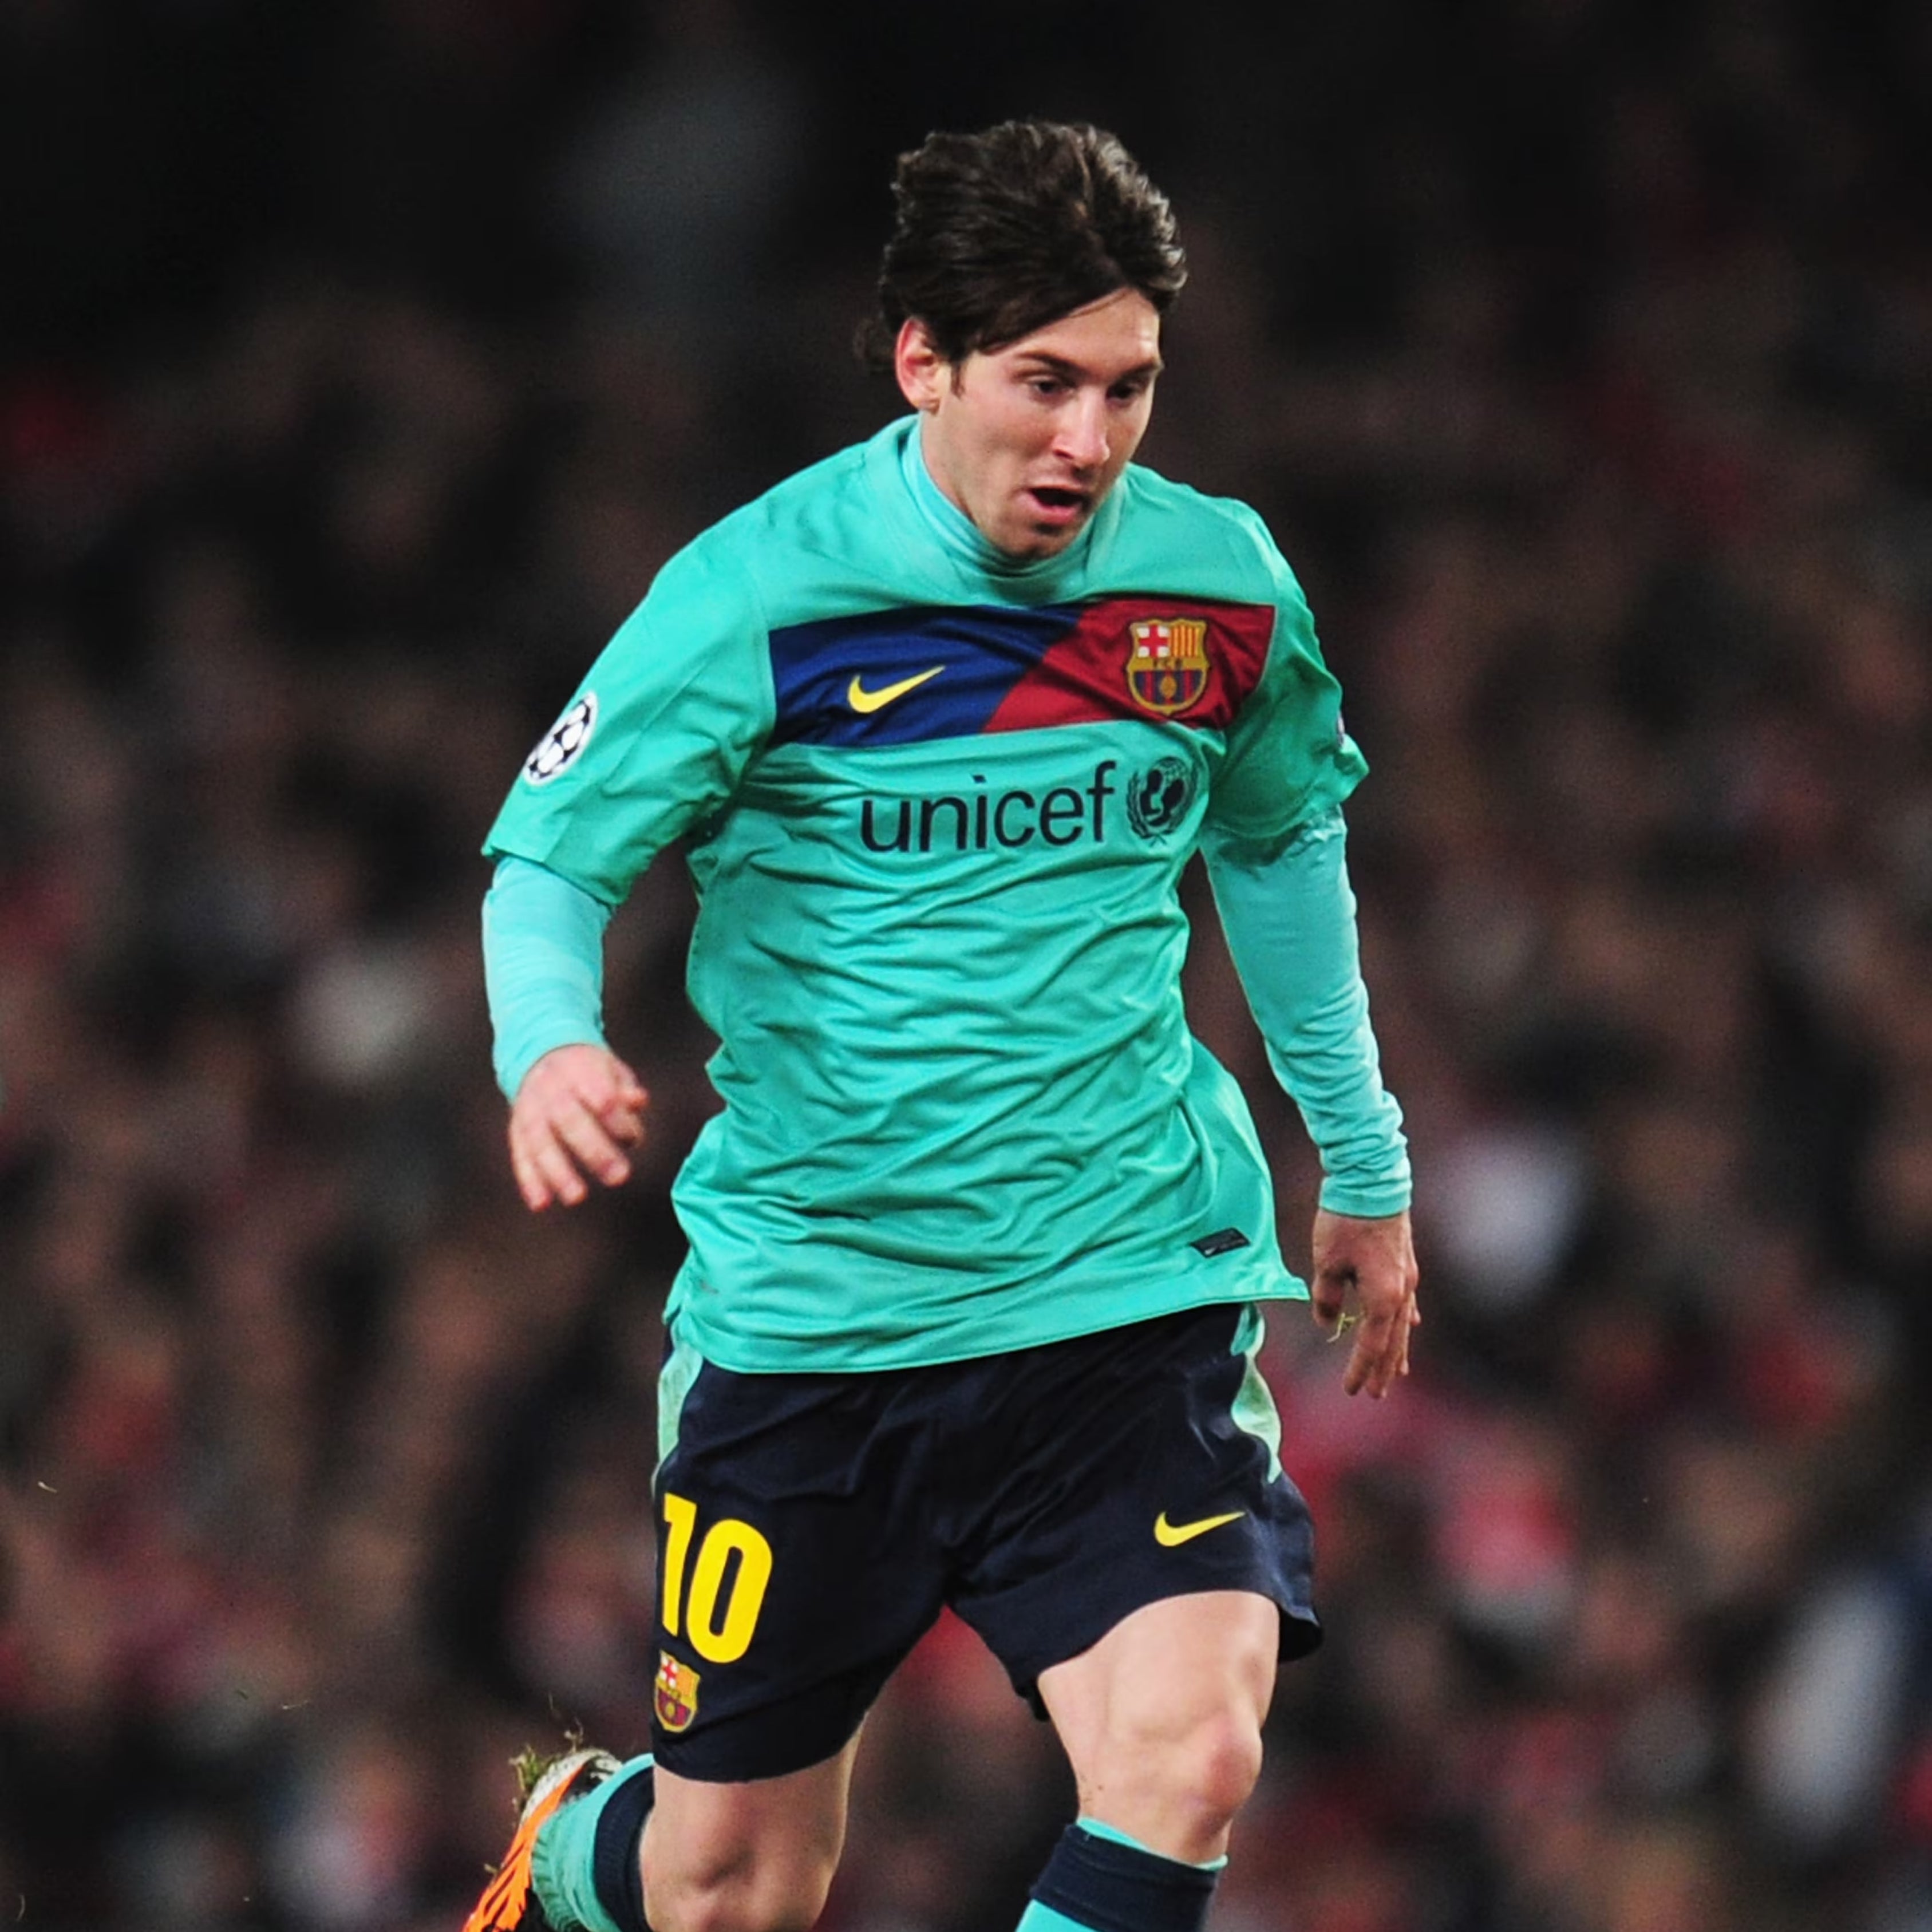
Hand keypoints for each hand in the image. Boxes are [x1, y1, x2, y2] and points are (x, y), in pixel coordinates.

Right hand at [508, 1043, 648, 1210]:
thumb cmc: (590, 1070)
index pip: (601, 1097)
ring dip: (558, 1172)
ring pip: (540, 1141)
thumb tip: (638, 1101)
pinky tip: (541, 1204)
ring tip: (577, 1198)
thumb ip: (625, 1088)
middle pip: (570, 1120)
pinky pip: (521, 1154)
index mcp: (580, 1069)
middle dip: (595, 1151)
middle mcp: (551, 1089)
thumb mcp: (612, 1069)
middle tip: (619, 1177)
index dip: (617, 1120)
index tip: (631, 1139)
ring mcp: (530, 1109)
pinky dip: (529, 1180)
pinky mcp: (517, 1128)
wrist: (542, 1054)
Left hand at [1309, 1207, 1419, 1397]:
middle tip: (1375, 1393)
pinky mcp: (1404, 1262)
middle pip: (1393, 1341)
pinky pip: (1406, 1301)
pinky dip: (1404, 1319)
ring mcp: (1407, 1276)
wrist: (1372, 1180)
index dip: (1360, 1369)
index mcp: (1383, 1297)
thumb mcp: (1326, 1263)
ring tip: (1397, 1371)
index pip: (1372, 1345)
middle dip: (1382, 1368)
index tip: (1351, 1390)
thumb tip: (1326, 1322)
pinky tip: (1410, 1324)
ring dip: (1397, 1348)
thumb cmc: (1346, 1221)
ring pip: (1403, 1323)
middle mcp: (1401, 1292)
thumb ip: (1327, 1298)